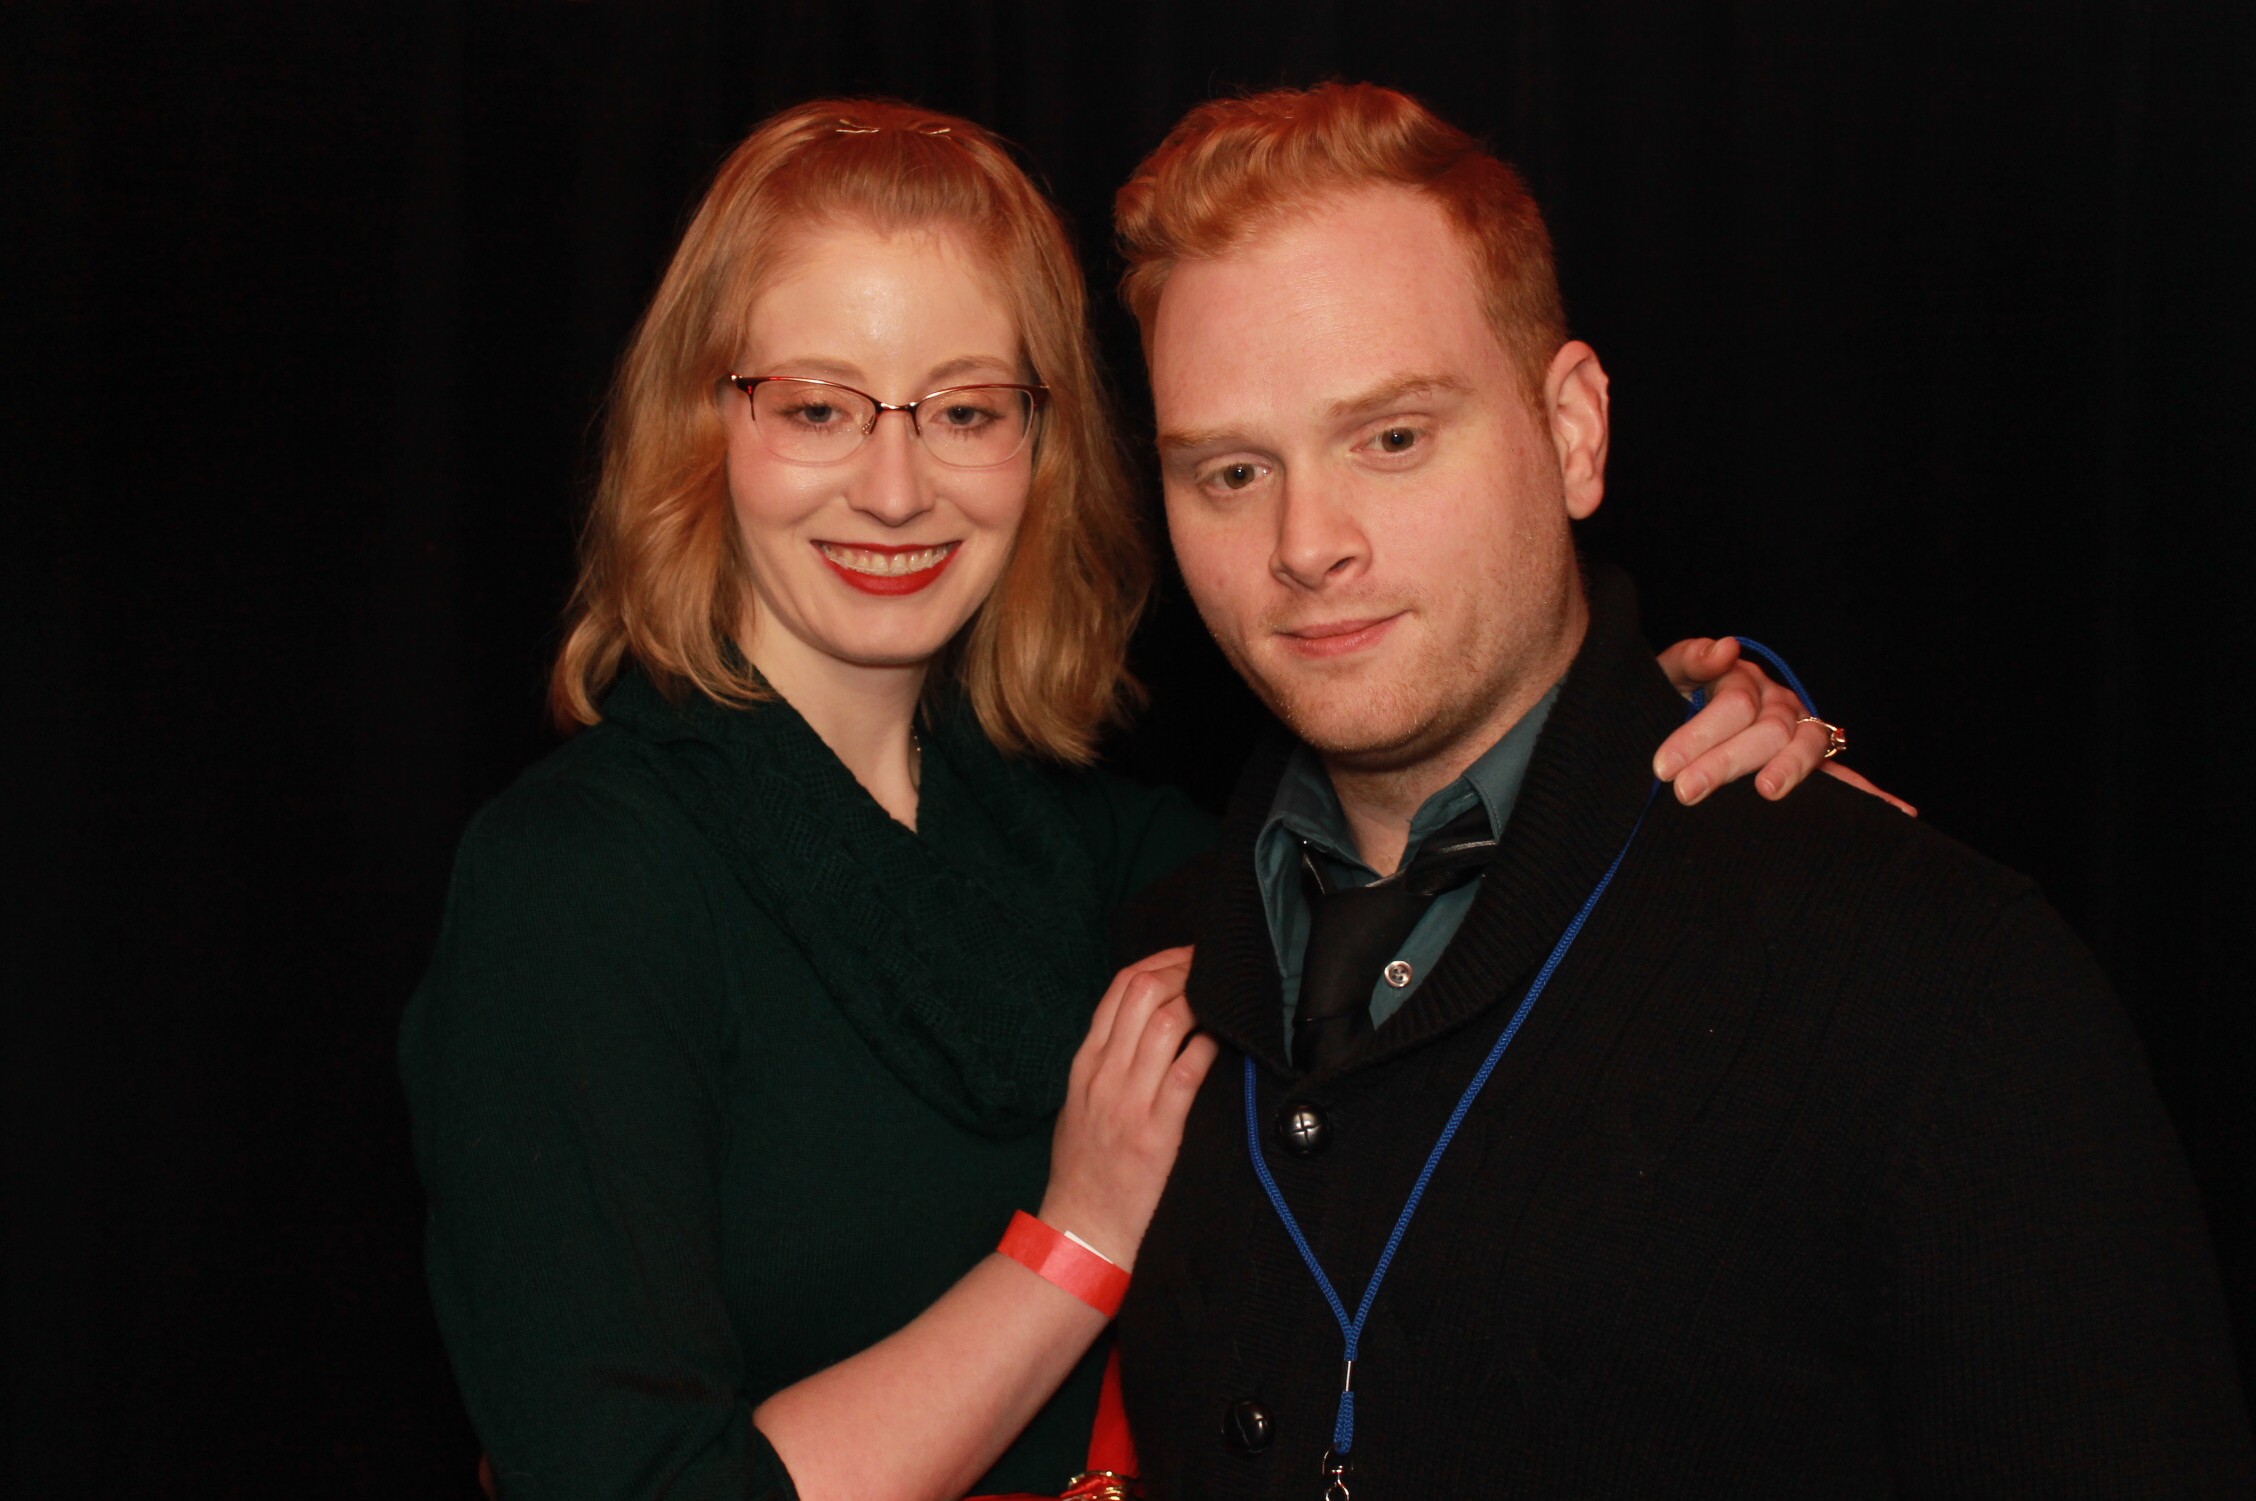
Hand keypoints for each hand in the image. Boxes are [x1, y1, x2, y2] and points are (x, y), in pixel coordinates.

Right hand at [1039, 946, 1217, 1268]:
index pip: (1120, 990)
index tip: (1188, 955)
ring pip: (1166, 1024)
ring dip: (1200, 1001)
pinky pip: (1188, 1074)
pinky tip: (1224, 1041)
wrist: (1080, 1228)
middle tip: (1213, 968)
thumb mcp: (1080, 1103)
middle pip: (1144, 993)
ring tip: (1223, 999)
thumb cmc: (1083, 1167)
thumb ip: (1106, 1063)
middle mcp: (1104, 1074)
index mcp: (1086, 1063)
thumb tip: (1143, 1028)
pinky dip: (1209, 1048)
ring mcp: (1129, 1101)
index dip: (1160, 961)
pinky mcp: (1157, 1132)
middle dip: (1184, 970)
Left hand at [1652, 637, 1916, 814]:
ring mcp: (1798, 731)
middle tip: (1687, 791)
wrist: (1681, 712)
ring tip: (1769, 791)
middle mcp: (1778, 704)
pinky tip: (1902, 811)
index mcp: (1743, 681)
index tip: (1664, 767)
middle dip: (1724, 762)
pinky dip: (1870, 793)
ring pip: (1805, 746)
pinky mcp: (1810, 761)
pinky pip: (1844, 775)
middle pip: (1765, 728)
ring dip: (1791, 769)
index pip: (1733, 704)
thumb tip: (1725, 647)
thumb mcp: (1669, 673)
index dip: (1698, 735)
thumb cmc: (1672, 697)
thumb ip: (1690, 660)